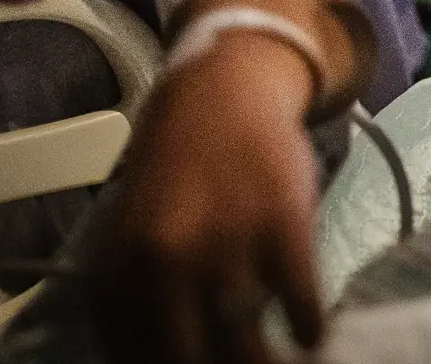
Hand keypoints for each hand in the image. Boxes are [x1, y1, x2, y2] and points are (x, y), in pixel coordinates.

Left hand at [92, 33, 326, 363]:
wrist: (221, 93)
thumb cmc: (177, 174)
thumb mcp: (132, 240)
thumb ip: (135, 303)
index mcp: (118, 273)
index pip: (138, 362)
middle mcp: (164, 264)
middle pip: (192, 362)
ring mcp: (225, 242)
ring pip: (247, 345)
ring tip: (282, 363)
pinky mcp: (281, 222)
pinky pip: (300, 302)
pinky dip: (309, 327)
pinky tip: (312, 333)